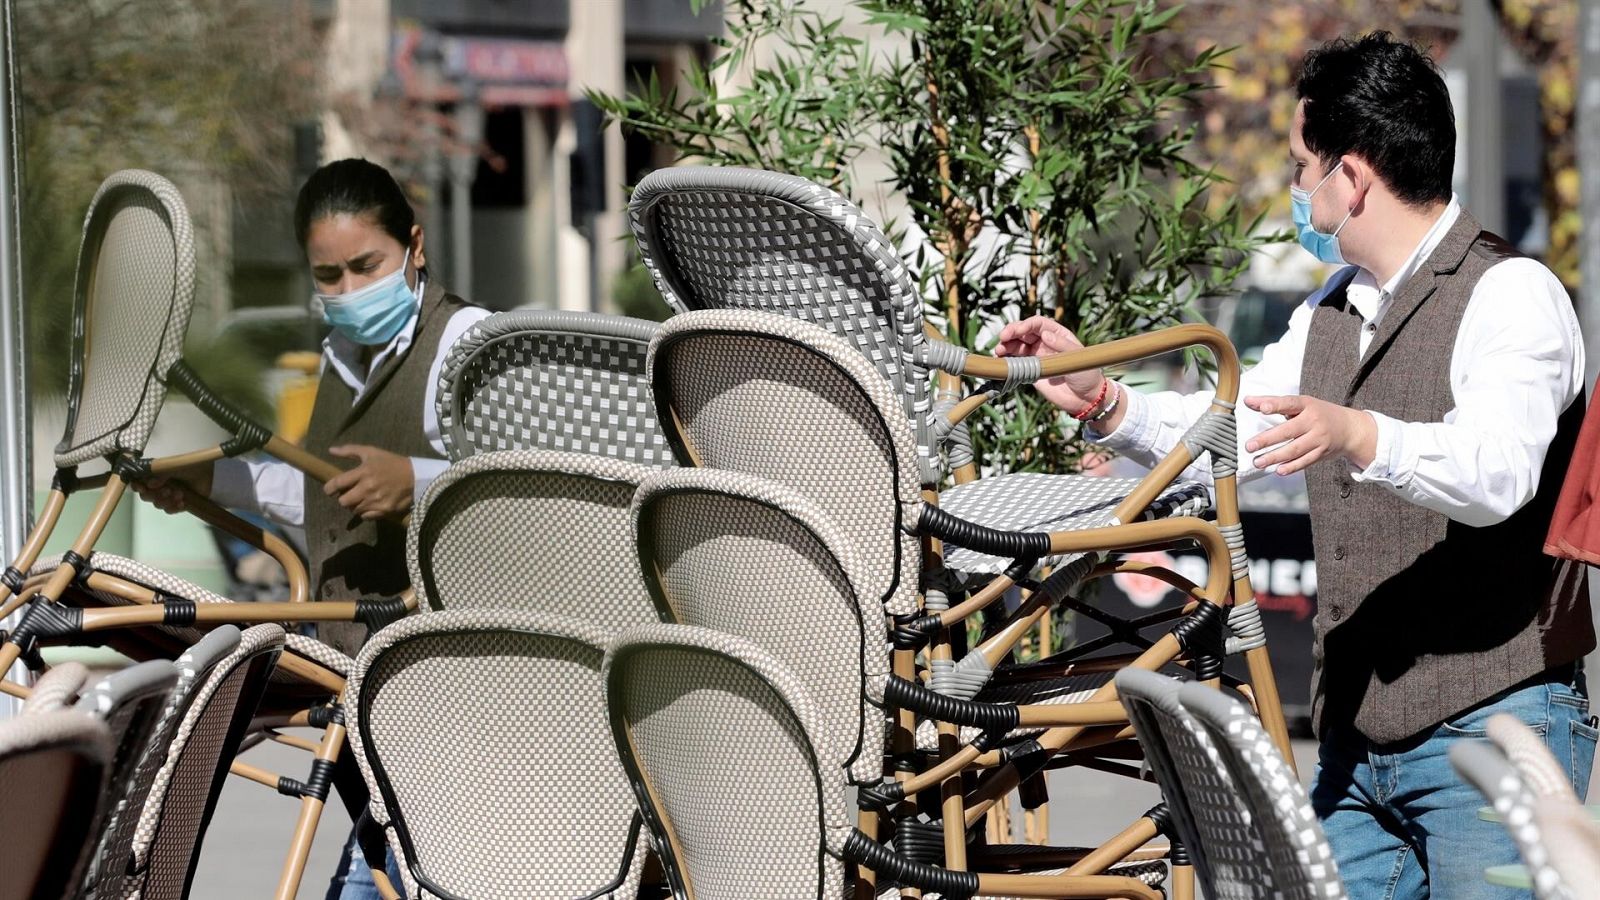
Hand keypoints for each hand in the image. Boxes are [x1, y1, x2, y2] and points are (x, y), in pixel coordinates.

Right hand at [130, 463, 213, 513]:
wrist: (212, 474)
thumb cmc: (192, 466)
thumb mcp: (175, 466)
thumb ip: (161, 473)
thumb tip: (149, 484)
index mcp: (156, 474)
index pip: (139, 482)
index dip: (138, 487)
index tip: (142, 488)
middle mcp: (160, 485)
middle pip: (146, 496)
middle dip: (154, 495)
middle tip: (167, 490)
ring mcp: (169, 495)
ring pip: (158, 504)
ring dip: (166, 501)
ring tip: (180, 494)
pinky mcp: (178, 503)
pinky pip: (170, 510)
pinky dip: (174, 507)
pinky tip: (182, 502)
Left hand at [324, 445, 413, 520]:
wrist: (416, 476)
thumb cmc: (391, 463)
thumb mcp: (372, 452)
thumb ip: (350, 450)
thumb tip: (330, 450)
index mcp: (363, 472)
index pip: (337, 483)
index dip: (329, 488)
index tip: (330, 489)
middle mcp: (368, 488)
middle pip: (343, 501)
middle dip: (343, 498)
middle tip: (349, 494)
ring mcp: (376, 501)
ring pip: (354, 510)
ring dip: (355, 505)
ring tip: (361, 499)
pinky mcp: (384, 510)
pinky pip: (366, 517)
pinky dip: (365, 512)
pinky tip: (370, 505)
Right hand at [994, 316, 1105, 414]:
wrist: (1085, 399)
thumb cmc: (1087, 375)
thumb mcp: (1077, 357)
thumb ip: (1061, 345)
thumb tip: (1044, 334)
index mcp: (1057, 335)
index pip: (1038, 324)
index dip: (1026, 325)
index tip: (1018, 331)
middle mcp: (1045, 343)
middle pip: (1024, 333)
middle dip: (1012, 332)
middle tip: (1003, 338)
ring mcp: (1037, 357)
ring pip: (1017, 346)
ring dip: (1006, 346)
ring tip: (999, 351)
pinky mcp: (1031, 371)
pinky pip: (1016, 362)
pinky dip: (1006, 360)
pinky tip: (1000, 360)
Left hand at [1243, 395, 1376, 475]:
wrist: (1349, 428)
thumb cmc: (1318, 413)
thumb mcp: (1300, 404)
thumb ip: (1274, 403)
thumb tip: (1248, 400)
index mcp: (1306, 405)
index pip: (1289, 403)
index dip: (1275, 405)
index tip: (1261, 408)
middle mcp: (1314, 421)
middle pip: (1289, 431)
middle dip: (1267, 439)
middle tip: (1249, 446)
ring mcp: (1319, 439)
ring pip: (1295, 449)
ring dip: (1275, 457)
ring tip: (1258, 462)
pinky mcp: (1321, 453)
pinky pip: (1305, 461)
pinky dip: (1291, 467)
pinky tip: (1278, 470)